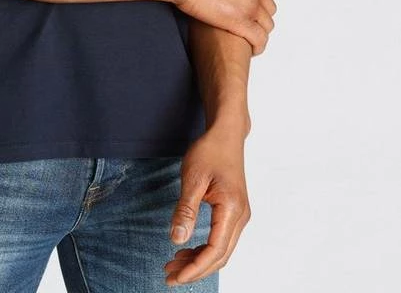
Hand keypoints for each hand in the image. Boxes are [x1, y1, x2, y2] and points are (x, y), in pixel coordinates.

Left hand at [164, 124, 250, 285]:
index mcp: (232, 209)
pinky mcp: (234, 212)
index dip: (195, 268)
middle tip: (169, 276)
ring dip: (199, 261)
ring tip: (173, 264)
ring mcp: (240, 215)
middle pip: (220, 256)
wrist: (226, 134)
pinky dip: (204, 249)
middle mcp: (241, 217)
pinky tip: (186, 249)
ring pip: (221, 250)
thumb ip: (185, 210)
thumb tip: (176, 239)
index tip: (175, 277)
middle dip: (195, 270)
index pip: (215, 250)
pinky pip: (221, 239)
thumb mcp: (193, 178)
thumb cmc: (210, 151)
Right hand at [174, 0, 276, 53]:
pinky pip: (259, 38)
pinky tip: (252, 48)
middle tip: (247, 23)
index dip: (259, 0)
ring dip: (260, 31)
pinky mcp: (239, 21)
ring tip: (249, 37)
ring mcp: (249, 4)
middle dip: (260, 17)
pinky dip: (258, 45)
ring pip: (267, 25)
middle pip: (269, 8)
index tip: (250, 7)